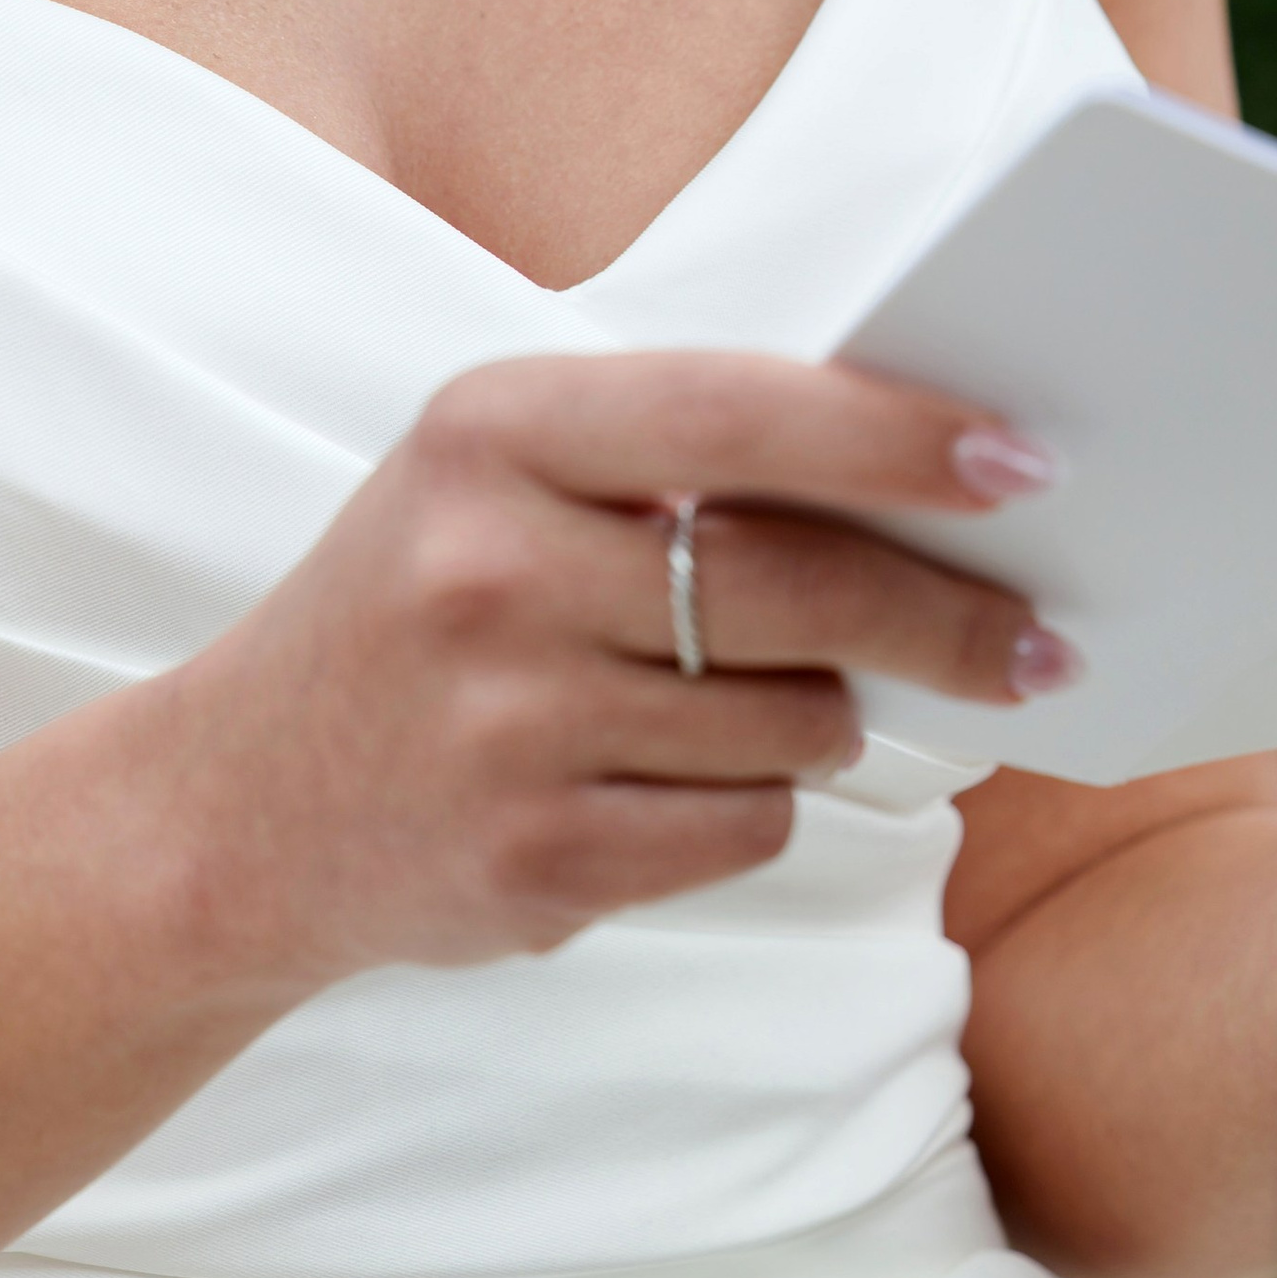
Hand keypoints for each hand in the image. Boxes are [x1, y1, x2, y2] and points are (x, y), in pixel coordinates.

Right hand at [132, 350, 1069, 995]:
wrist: (233, 810)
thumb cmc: (421, 600)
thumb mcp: (501, 473)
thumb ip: (676, 451)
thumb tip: (921, 471)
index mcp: (492, 429)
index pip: (738, 413)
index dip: (894, 435)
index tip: (1020, 460)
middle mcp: (490, 566)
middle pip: (798, 584)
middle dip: (948, 615)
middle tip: (1043, 639)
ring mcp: (504, 725)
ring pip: (790, 721)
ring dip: (829, 716)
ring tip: (772, 699)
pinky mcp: (530, 865)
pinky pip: (743, 830)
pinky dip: (757, 806)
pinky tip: (685, 780)